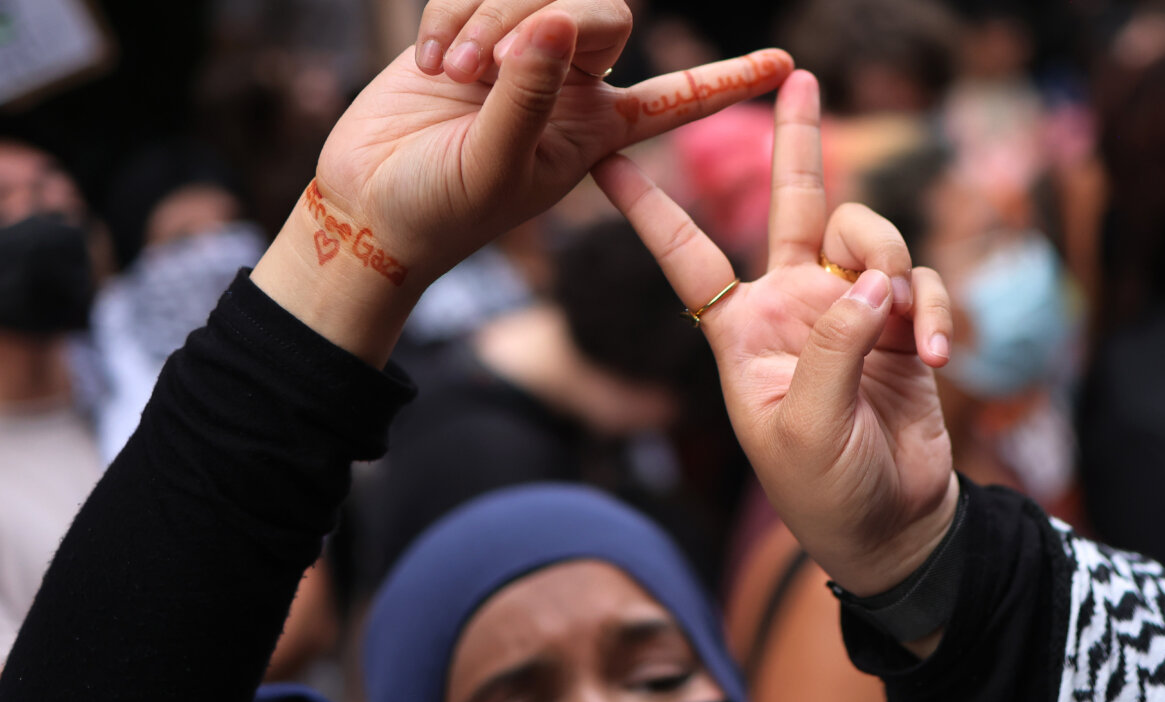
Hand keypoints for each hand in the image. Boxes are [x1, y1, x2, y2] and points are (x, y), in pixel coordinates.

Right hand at [252, 5, 790, 364]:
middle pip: (600, 11)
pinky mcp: (469, 29)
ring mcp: (521, 53)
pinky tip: (430, 59)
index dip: (728, 81)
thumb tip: (560, 20)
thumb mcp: (498, 167)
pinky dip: (452, 12)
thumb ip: (530, 96)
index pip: (677, 101)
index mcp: (596, 128)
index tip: (786, 66)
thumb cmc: (442, 210)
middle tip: (486, 68)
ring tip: (451, 74)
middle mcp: (570, 84)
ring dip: (489, 17)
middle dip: (546, 19)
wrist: (369, 206)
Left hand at [594, 71, 958, 598]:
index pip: (686, 257)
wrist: (892, 527)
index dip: (648, 207)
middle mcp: (791, 305)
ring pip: (866, 235)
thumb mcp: (804, 427)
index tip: (607, 156)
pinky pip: (917, 282)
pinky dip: (931, 310)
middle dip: (795, 142)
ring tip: (906, 333)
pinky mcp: (899, 322)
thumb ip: (833, 345)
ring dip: (890, 266)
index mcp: (740, 329)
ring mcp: (848, 309)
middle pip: (789, 205)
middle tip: (798, 78)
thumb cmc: (825, 492)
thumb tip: (871, 274)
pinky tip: (936, 355)